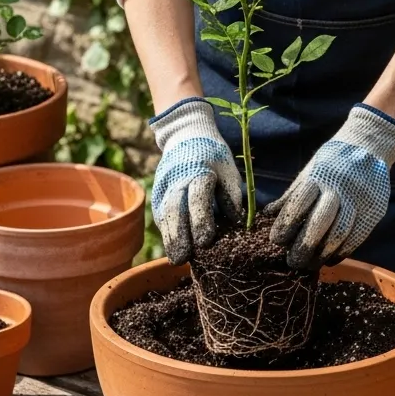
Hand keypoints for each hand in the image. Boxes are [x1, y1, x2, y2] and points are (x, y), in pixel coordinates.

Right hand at [149, 98, 243, 264]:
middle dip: (179, 235)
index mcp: (199, 170)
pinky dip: (166, 232)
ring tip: (177, 259)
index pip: (198, 198)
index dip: (201, 220)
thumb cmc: (213, 157)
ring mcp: (164, 186)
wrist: (186, 136)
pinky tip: (173, 248)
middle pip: (175, 209)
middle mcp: (177, 179)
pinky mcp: (157, 193)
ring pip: (164, 214)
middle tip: (184, 258)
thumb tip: (237, 222)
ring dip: (169, 238)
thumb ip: (232, 195)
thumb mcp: (229, 170)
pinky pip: (160, 215)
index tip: (206, 241)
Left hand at [267, 104, 394, 269]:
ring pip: (339, 234)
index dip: (286, 225)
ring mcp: (358, 200)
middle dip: (303, 247)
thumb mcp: (309, 171)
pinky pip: (358, 237)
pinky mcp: (374, 209)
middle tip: (293, 262)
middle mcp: (338, 189)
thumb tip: (268, 215)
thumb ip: (292, 194)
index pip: (298, 205)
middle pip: (319, 224)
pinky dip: (343, 251)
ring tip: (311, 264)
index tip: (277, 241)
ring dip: (323, 254)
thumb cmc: (331, 162)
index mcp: (318, 178)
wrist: (368, 145)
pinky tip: (332, 258)